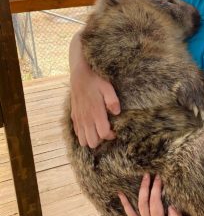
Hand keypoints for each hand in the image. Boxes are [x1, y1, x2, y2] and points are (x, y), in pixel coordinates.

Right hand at [69, 32, 119, 147]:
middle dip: (101, 139)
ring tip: (98, 129)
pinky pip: (77, 133)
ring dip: (91, 138)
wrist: (79, 73)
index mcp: (95, 112)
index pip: (103, 134)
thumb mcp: (107, 87)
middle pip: (93, 142)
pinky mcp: (74, 116)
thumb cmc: (96, 80)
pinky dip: (84, 133)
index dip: (111, 135)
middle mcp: (86, 118)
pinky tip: (90, 125)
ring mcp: (78, 118)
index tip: (115, 130)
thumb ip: (112, 100)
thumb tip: (117, 112)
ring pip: (83, 141)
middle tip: (106, 129)